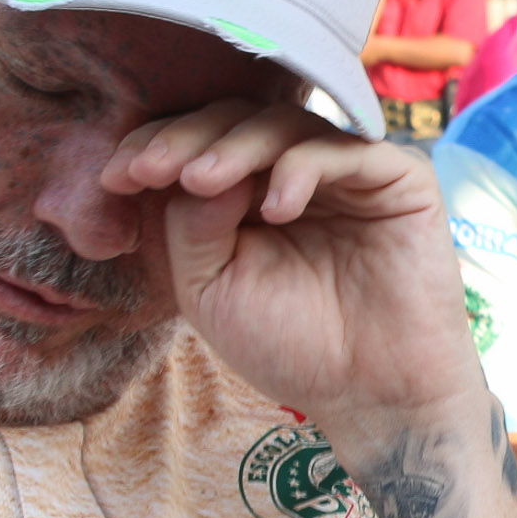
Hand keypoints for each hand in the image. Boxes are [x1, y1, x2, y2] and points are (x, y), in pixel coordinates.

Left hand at [100, 96, 486, 451]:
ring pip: (288, 123)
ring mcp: (350, 173)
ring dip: (235, 146)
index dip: (157, 145)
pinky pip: (348, 149)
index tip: (116, 176)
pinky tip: (276, 209)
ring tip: (201, 180)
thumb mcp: (211, 288)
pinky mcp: (400, 181)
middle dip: (187, 139)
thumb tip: (193, 169)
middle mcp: (300, 172)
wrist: (372, 397)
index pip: (201, 142)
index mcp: (251, 194)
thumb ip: (190, 225)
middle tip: (151, 168)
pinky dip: (302, 168)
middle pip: (238, 119)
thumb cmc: (293, 347)